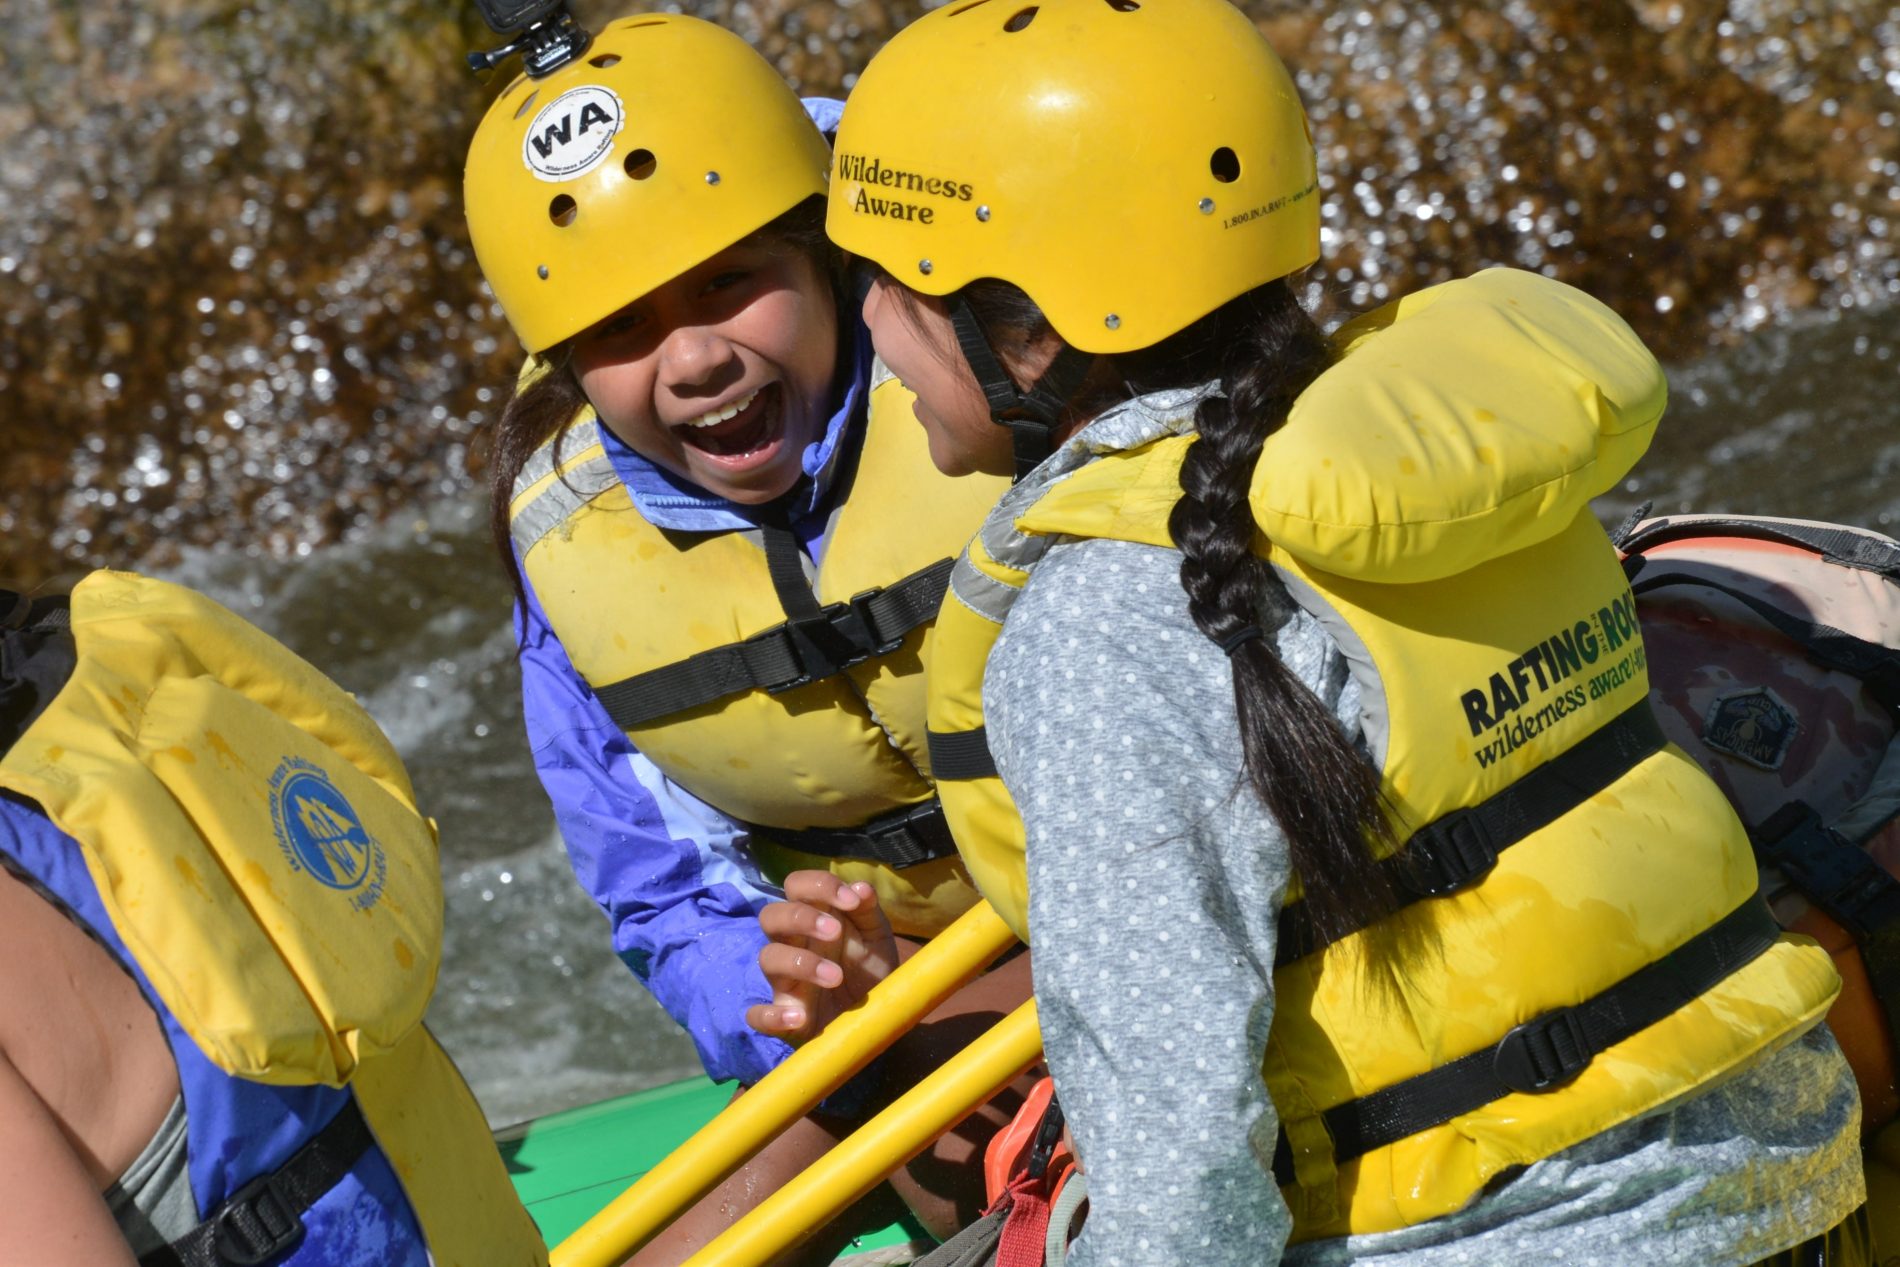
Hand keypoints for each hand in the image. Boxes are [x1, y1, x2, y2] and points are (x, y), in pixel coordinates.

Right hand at [747, 871, 897, 1044]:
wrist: (878, 1013)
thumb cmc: (869, 968)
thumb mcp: (876, 936)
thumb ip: (868, 912)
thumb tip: (860, 888)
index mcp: (814, 917)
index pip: (797, 885)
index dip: (819, 886)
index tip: (852, 901)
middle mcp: (793, 944)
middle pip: (771, 916)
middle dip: (800, 917)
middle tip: (835, 932)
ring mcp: (786, 980)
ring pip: (768, 958)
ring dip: (799, 963)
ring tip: (836, 976)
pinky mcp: (784, 1017)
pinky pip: (758, 1016)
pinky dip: (771, 1016)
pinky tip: (799, 1017)